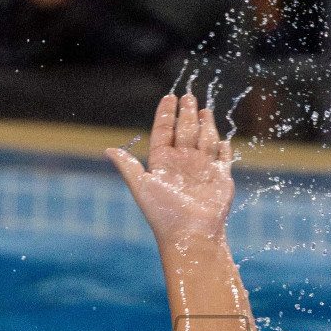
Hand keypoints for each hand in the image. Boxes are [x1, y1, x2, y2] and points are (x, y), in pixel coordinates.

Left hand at [107, 92, 232, 244]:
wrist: (192, 234)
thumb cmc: (164, 212)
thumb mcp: (141, 185)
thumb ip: (128, 166)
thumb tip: (107, 150)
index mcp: (163, 162)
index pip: (164, 131)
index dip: (166, 114)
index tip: (169, 97)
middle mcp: (183, 163)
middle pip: (185, 131)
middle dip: (186, 113)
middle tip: (188, 96)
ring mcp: (203, 169)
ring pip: (204, 139)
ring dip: (205, 125)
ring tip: (204, 109)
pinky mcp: (221, 178)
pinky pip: (223, 158)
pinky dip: (223, 147)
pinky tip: (223, 139)